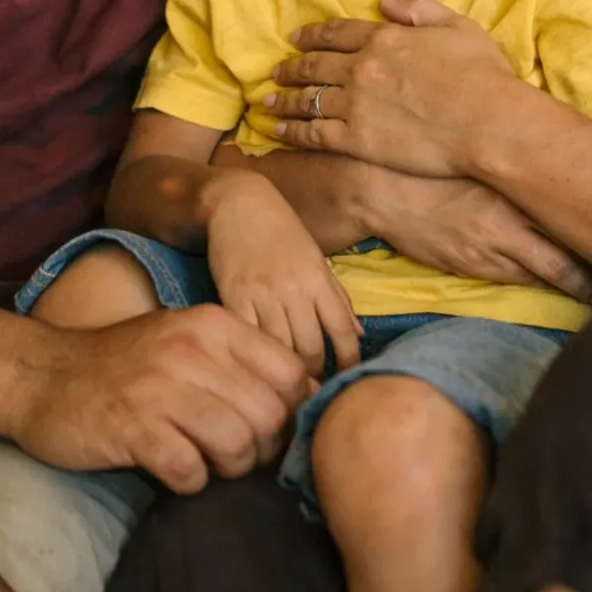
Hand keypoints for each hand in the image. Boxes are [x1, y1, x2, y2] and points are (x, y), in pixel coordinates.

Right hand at [8, 304, 308, 493]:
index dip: (292, 411)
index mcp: (214, 325)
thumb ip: (242, 360)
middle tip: (237, 455)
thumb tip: (309, 392)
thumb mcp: (187, 341)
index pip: (292, 374)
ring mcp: (161, 388)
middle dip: (262, 449)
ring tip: (205, 462)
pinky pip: (190, 471)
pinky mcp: (132, 427)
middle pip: (270, 416)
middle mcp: (193, 349)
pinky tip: (172, 469)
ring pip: (238, 446)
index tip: (269, 429)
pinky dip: (189, 482)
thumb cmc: (125, 364)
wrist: (41, 375)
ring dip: (228, 469)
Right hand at [204, 171, 361, 375]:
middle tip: (309, 389)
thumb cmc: (281, 231)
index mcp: (318, 278)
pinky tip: (255, 369)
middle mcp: (294, 288)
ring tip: (284, 386)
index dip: (347, 362)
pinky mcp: (232, 296)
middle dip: (313, 375)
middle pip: (309, 349)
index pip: (341, 331)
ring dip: (283, 372)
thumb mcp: (316, 259)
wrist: (239, 202)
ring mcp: (262, 293)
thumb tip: (358, 335)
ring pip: (279, 349)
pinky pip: (247, 337)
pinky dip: (253, 357)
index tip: (345, 381)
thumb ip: (337, 298)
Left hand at [266, 0, 518, 176]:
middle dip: (292, 67)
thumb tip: (385, 2)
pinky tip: (278, 131)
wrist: (489, 125)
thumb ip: (420, 10)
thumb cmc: (484, 76)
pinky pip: (314, 133)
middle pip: (315, 64)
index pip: (337, 32)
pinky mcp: (357, 140)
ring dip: (285, 98)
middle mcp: (363, 67)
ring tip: (268, 101)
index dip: (313, 34)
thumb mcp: (459, 26)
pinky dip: (292, 131)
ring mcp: (357, 104)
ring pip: (308, 99)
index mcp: (385, 38)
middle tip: (277, 70)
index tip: (296, 38)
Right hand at [372, 172, 591, 307]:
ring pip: (549, 273)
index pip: (572, 212)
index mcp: (516, 185)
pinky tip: (557, 291)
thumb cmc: (435, 164)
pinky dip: (541, 287)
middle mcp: (511, 219)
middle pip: (569, 255)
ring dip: (577, 285)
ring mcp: (493, 247)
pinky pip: (517, 282)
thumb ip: (519, 166)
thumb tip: (555, 165)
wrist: (384, 188)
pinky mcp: (474, 265)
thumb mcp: (482, 156)